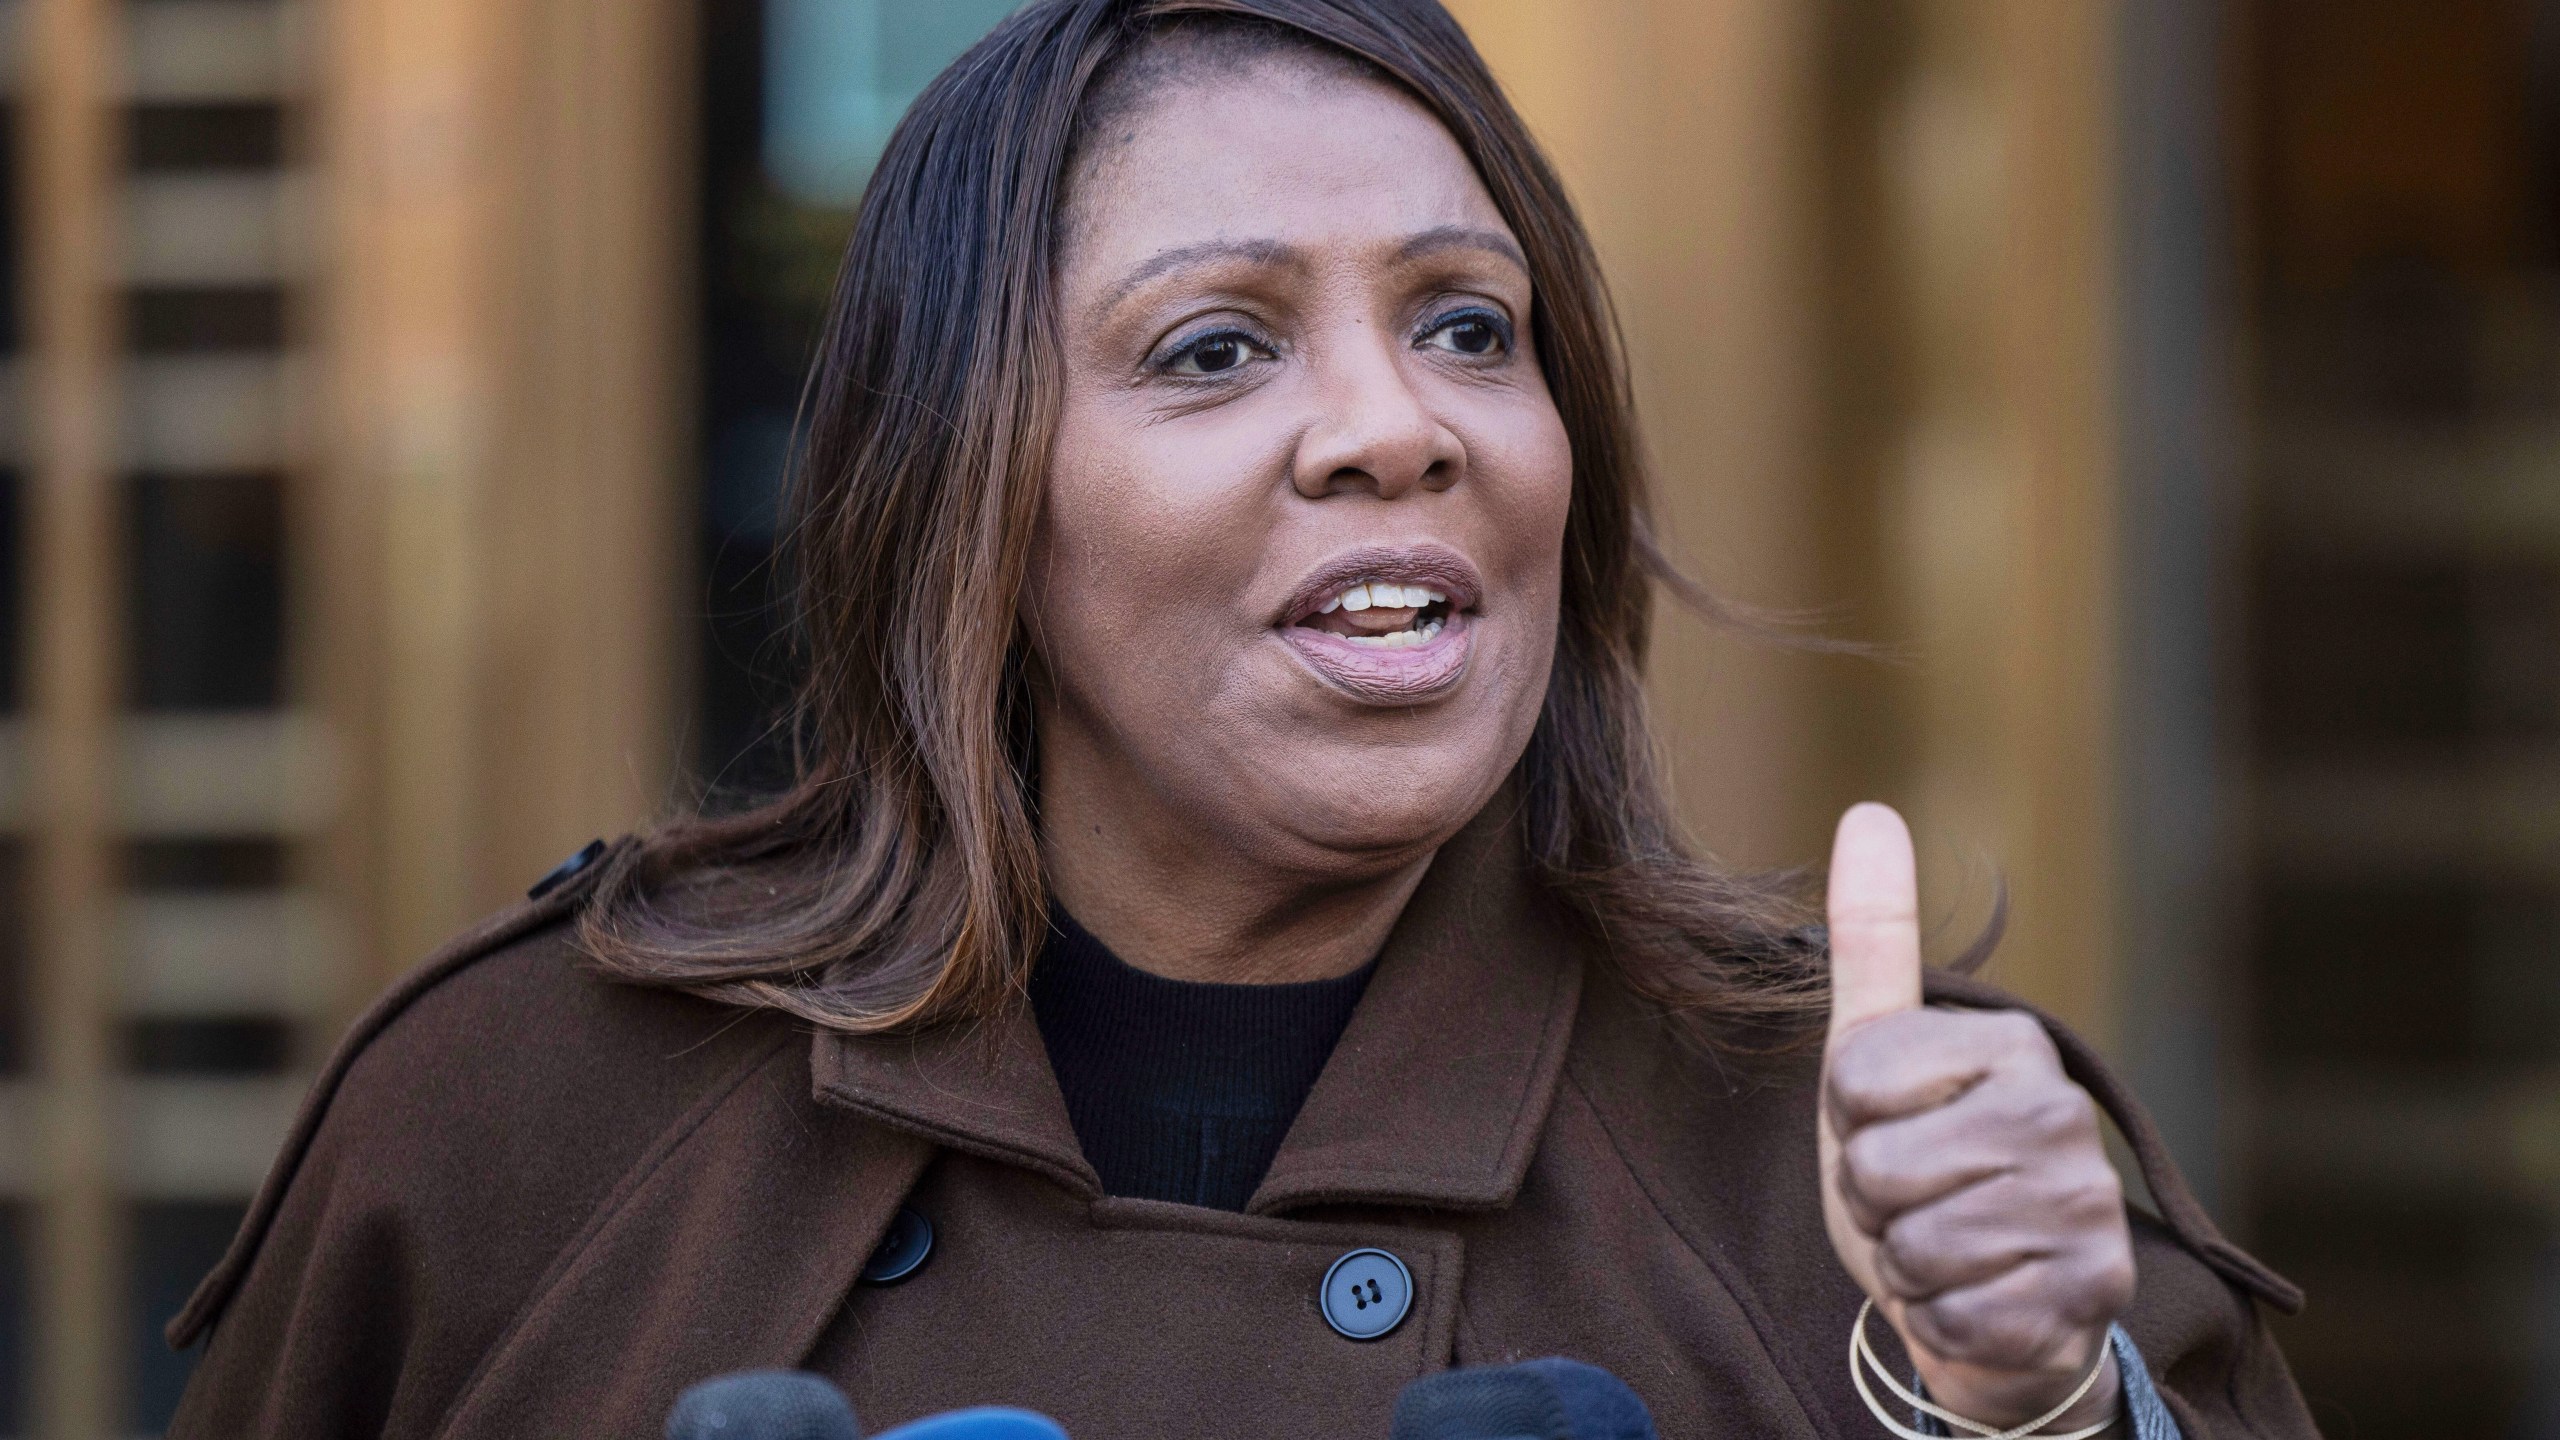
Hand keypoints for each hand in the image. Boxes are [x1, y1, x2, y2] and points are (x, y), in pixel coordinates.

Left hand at [1818, 804, 2134, 1430]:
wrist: (1988, 1306)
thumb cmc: (1922, 1172)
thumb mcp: (1872, 1060)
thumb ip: (1871, 941)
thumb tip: (1870, 812)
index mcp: (2012, 1042)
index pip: (1851, 1079)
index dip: (1847, 1124)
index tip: (1890, 1128)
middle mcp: (2064, 1112)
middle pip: (1879, 1170)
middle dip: (1875, 1204)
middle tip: (1918, 1202)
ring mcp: (2089, 1205)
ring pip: (1917, 1248)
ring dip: (1909, 1267)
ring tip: (1949, 1251)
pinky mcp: (2094, 1294)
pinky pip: (1957, 1317)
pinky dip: (1946, 1324)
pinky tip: (1982, 1302)